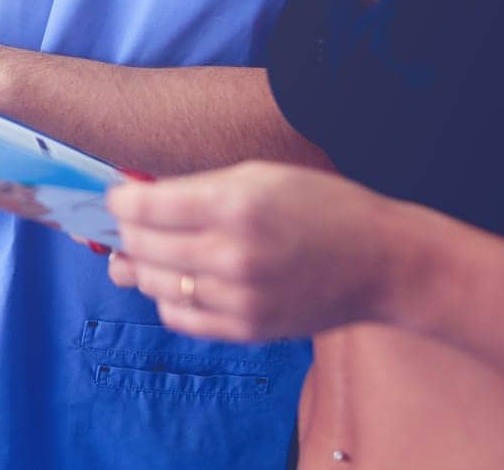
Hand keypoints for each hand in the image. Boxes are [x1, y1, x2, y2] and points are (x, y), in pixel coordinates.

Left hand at [104, 161, 407, 341]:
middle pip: (141, 245)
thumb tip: (134, 197)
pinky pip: (178, 317)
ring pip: (153, 284)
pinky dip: (168, 298)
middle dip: (129, 230)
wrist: (383, 262)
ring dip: (144, 264)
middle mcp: (232, 254)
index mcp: (234, 205)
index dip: (121, 199)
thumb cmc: (322, 206)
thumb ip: (194, 187)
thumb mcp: (258, 175)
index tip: (121, 196)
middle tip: (137, 220)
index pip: (142, 207)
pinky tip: (180, 279)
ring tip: (156, 249)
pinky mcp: (247, 329)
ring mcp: (239, 298)